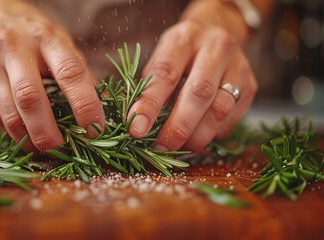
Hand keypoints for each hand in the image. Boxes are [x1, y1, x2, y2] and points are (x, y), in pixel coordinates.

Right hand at [0, 0, 104, 151]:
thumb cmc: (33, 34)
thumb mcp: (60, 42)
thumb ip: (80, 73)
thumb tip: (103, 108)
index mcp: (46, 37)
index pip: (70, 72)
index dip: (85, 104)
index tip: (96, 128)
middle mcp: (14, 48)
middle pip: (31, 98)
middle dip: (48, 132)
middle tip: (63, 149)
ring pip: (10, 115)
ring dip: (30, 140)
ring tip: (46, 148)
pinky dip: (15, 132)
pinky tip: (26, 132)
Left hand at [128, 0, 256, 151]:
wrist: (217, 32)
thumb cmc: (180, 52)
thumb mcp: (161, 57)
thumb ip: (149, 86)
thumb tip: (136, 122)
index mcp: (185, 38)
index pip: (165, 73)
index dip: (150, 104)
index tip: (136, 128)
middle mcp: (216, 48)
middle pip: (199, 92)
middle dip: (178, 126)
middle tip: (162, 146)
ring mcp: (238, 66)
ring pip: (220, 108)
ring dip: (198, 135)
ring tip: (180, 146)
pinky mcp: (250, 85)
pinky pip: (232, 117)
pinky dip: (213, 133)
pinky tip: (199, 137)